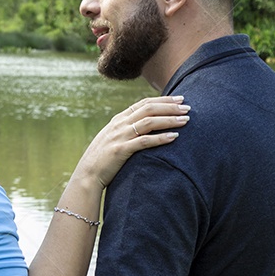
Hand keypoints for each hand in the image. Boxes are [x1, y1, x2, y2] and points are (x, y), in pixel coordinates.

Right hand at [74, 96, 189, 189]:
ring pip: (149, 122)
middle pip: (149, 109)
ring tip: (186, 120)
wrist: (86, 175)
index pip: (143, 103)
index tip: (179, 100)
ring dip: (170, 120)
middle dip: (170, 107)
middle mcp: (120, 124)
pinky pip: (145, 141)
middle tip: (188, 107)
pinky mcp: (121, 150)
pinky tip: (175, 137)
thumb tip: (143, 127)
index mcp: (118, 120)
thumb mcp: (112, 139)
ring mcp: (120, 136)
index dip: (163, 100)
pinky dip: (161, 138)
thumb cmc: (102, 160)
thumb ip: (126, 130)